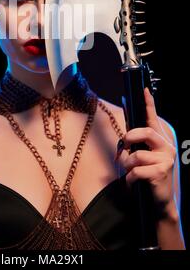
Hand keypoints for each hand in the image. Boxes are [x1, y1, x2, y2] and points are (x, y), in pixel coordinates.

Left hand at [122, 88, 176, 215]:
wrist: (160, 201)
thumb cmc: (149, 173)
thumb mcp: (142, 154)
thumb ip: (136, 139)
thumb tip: (125, 121)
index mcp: (160, 139)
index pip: (154, 118)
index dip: (149, 103)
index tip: (144, 90)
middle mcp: (166, 147)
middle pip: (145, 132)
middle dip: (130, 138)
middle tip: (125, 146)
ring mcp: (165, 159)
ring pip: (137, 155)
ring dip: (128, 165)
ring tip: (130, 172)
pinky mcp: (161, 173)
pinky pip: (136, 171)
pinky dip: (129, 179)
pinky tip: (133, 183)